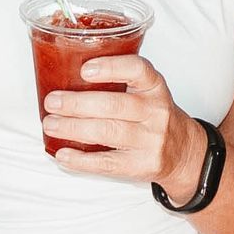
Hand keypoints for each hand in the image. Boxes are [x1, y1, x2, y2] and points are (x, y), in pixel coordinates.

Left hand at [43, 53, 207, 196]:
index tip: (85, 69)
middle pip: (114, 105)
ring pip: (108, 132)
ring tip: (50, 124)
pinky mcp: (142, 165)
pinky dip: (80, 160)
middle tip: (52, 102)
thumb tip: (65, 74)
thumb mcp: (146, 91)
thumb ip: (118, 81)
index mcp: (155, 86)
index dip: (111, 67)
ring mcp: (151, 140)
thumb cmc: (153, 114)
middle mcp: (156, 111)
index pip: (138, 70)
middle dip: (77, 103)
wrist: (182, 150)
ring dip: (73, 128)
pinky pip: (107, 163)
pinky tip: (62, 154)